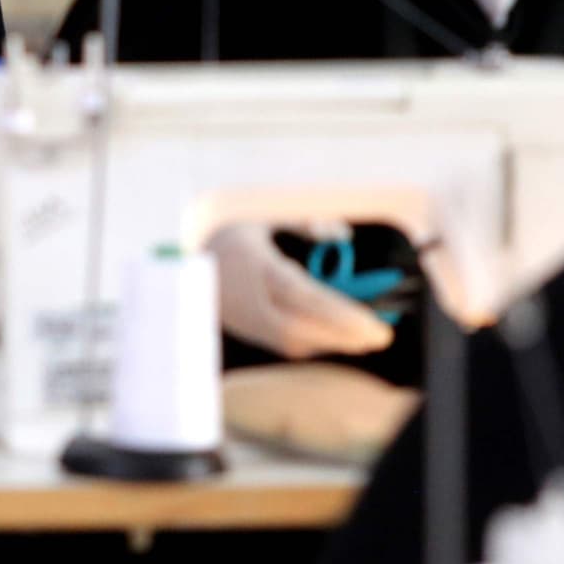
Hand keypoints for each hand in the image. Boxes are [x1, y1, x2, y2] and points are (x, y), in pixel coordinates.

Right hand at [209, 223, 394, 359]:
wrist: (183, 261)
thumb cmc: (229, 236)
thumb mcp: (262, 218)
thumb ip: (303, 223)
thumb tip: (340, 233)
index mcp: (253, 267)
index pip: (300, 296)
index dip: (338, 313)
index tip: (371, 323)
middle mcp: (247, 300)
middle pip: (298, 330)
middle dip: (342, 336)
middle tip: (380, 336)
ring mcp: (244, 320)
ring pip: (291, 342)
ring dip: (331, 342)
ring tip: (368, 337)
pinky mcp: (245, 331)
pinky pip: (283, 344)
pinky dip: (314, 342)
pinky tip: (338, 337)